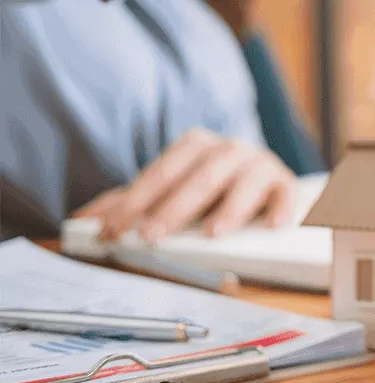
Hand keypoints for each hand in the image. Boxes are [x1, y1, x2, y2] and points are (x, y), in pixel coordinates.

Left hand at [72, 128, 296, 241]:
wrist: (257, 180)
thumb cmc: (204, 190)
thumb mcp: (164, 193)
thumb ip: (127, 204)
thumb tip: (81, 218)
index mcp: (196, 146)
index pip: (163, 171)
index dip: (137, 200)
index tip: (115, 230)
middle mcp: (229, 150)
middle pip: (202, 175)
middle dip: (175, 207)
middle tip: (153, 236)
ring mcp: (259, 164)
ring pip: (245, 181)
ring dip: (229, 207)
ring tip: (213, 234)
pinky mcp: (284, 183)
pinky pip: (286, 193)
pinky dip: (281, 208)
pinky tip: (273, 226)